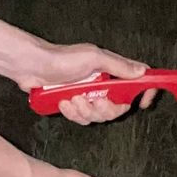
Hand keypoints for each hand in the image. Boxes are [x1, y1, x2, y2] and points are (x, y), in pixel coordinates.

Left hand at [19, 42, 157, 123]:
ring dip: (85, 111)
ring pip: (98, 116)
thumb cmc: (61, 57)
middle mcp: (103, 84)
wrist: (32, 66)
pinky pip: (81, 118)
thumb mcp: (94, 58)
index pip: (137, 83)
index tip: (144, 102)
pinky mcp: (74, 105)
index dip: (144, 93)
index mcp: (111, 70)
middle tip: (94, 100)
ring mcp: (88, 95)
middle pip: (118, 108)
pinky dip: (73, 113)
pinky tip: (63, 102)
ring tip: (73, 99)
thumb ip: (119, 66)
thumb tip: (142, 72)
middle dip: (105, 108)